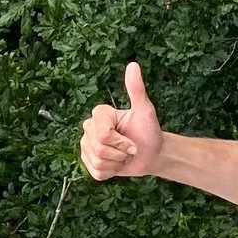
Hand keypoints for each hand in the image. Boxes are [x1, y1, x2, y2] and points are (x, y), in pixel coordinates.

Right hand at [80, 62, 162, 180]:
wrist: (152, 154)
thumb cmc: (149, 131)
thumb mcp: (145, 110)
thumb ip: (136, 89)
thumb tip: (133, 65)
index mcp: (99, 114)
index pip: (103, 134)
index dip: (121, 142)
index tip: (133, 140)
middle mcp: (88, 128)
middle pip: (100, 149)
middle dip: (121, 153)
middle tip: (131, 149)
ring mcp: (86, 146)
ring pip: (98, 162)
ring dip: (117, 163)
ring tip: (124, 156)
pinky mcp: (89, 163)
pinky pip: (97, 172)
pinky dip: (112, 172)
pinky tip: (118, 164)